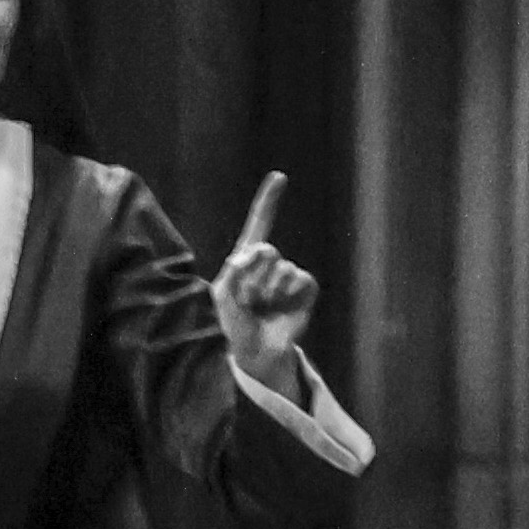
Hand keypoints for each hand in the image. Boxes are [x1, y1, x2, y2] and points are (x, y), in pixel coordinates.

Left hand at [212, 174, 315, 385]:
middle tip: (248, 299)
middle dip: (254, 277)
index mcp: (244, 260)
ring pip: (282, 269)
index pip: (258, 225)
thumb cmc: (232, 325)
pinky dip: (289, 295)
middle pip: (266, 251)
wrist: (254, 351)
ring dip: (269, 291)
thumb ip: (233, 272)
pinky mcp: (305, 289)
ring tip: (262, 308)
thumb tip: (252, 251)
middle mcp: (268, 263)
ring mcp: (288, 275)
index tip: (280, 176)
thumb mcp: (222, 297)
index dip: (269, 201)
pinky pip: (302, 279)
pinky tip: (281, 308)